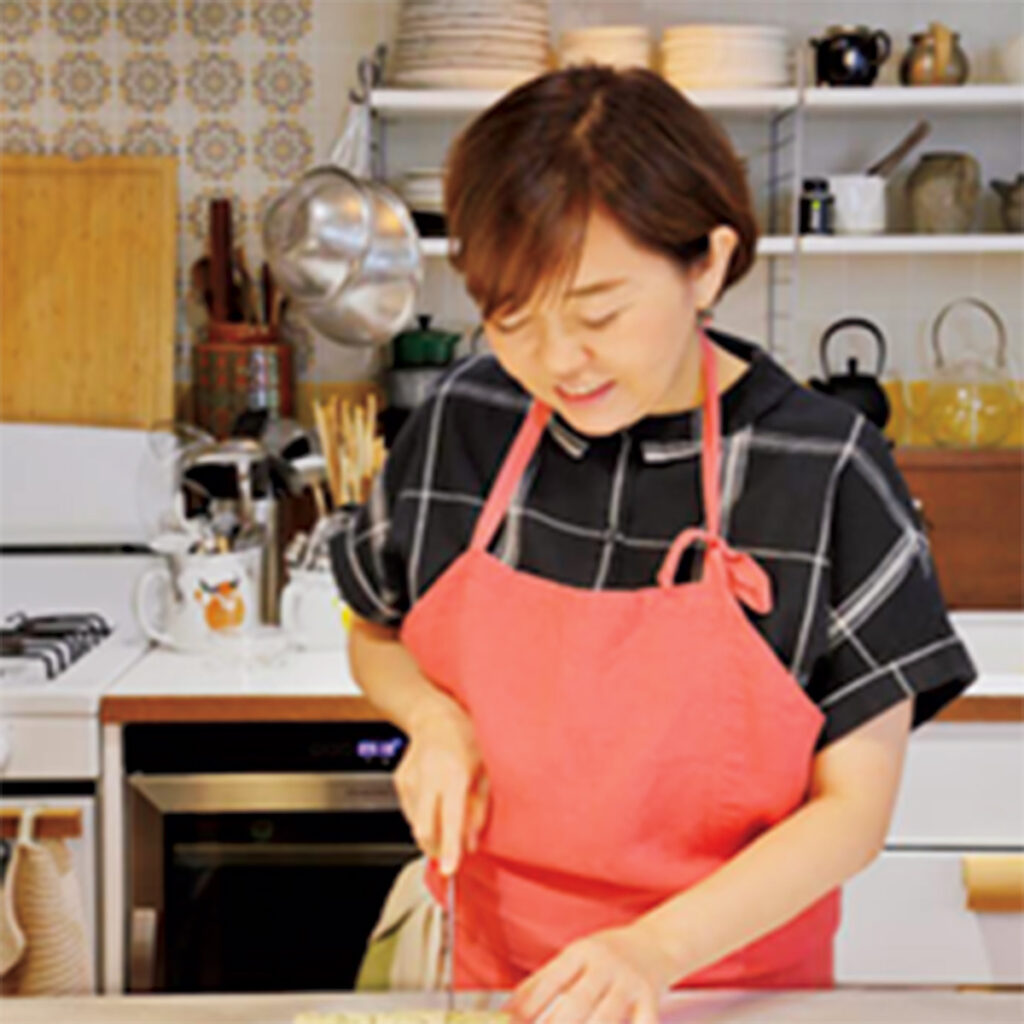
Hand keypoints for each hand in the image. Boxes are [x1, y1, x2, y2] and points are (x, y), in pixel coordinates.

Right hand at [393, 696, 489, 875]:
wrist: (435, 716)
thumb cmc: (467, 739)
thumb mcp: (485, 770)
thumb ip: (479, 808)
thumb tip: (471, 843)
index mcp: (454, 773)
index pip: (451, 819)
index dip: (450, 847)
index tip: (449, 869)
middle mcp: (429, 777)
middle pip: (426, 828)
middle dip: (436, 848)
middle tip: (450, 851)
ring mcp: (410, 779)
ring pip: (416, 823)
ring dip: (432, 832)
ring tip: (447, 815)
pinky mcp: (400, 781)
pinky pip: (411, 811)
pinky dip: (424, 816)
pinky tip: (435, 801)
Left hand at [504, 922, 676, 1023]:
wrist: (654, 944)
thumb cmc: (605, 955)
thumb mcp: (575, 956)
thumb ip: (544, 980)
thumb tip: (507, 1010)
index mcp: (580, 952)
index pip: (550, 980)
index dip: (529, 1005)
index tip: (510, 1022)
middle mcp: (605, 965)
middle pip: (577, 1001)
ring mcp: (629, 983)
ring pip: (606, 1017)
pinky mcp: (650, 1000)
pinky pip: (643, 1023)